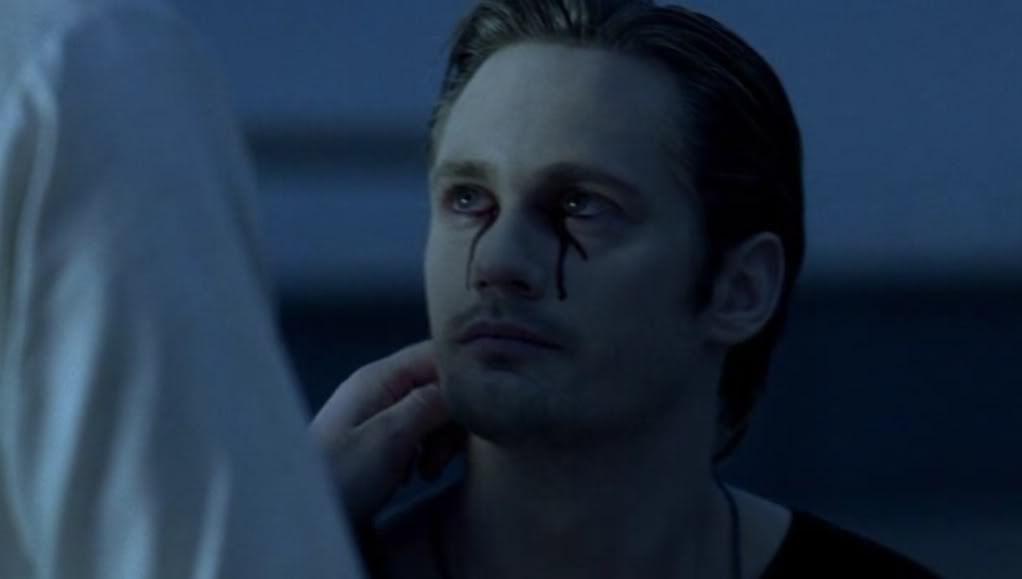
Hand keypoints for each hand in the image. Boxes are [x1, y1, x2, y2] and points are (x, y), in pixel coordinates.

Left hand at [310, 340, 461, 524]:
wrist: (299, 514)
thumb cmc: (338, 476)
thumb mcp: (390, 438)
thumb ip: (429, 403)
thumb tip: (463, 383)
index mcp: (379, 376)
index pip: (438, 353)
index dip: (466, 375)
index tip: (486, 402)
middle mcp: (380, 387)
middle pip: (440, 384)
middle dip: (455, 417)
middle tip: (445, 454)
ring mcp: (379, 412)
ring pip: (434, 411)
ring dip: (443, 439)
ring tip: (429, 470)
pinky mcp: (380, 438)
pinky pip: (420, 432)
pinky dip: (428, 451)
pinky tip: (419, 473)